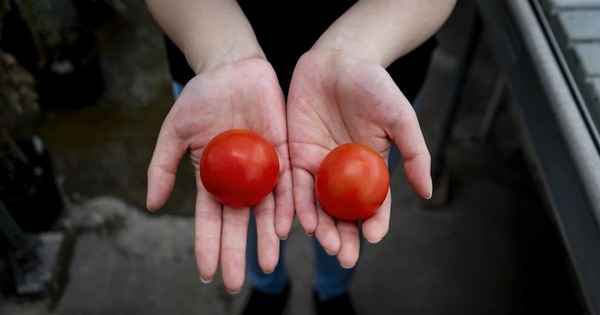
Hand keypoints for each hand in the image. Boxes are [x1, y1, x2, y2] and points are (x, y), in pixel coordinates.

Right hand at [146, 57, 292, 292]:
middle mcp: (240, 181)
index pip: (208, 220)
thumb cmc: (201, 98)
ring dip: (266, 239)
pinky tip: (286, 228)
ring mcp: (263, 169)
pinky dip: (288, 206)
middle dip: (236, 253)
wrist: (232, 68)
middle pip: (238, 223)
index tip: (205, 272)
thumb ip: (162, 167)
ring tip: (267, 265)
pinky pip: (288, 184)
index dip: (207, 245)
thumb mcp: (174, 132)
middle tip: (233, 283)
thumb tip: (151, 205)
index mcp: (213, 179)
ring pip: (267, 211)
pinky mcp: (284, 153)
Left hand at [287, 48, 431, 267]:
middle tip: (343, 256)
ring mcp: (318, 166)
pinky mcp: (294, 155)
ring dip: (321, 227)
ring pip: (318, 205)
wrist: (338, 59)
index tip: (373, 237)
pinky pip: (292, 185)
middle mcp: (344, 173)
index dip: (375, 223)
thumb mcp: (400, 117)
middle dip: (344, 236)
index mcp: (371, 168)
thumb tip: (427, 192)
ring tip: (324, 243)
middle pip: (344, 213)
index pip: (374, 204)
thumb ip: (414, 153)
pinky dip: (295, 205)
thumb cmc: (374, 85)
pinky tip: (296, 222)